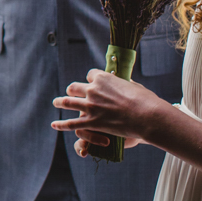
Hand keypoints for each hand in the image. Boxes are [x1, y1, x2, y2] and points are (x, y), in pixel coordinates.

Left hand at [52, 69, 169, 155]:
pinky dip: (61, 125)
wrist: (148, 116)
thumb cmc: (146, 100)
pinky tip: (54, 125)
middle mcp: (93, 90)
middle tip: (71, 93)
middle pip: (74, 87)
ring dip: (60, 102)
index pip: (90, 75)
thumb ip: (125, 84)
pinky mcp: (91, 122)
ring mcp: (90, 106)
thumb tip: (125, 83)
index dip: (92, 80)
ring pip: (68, 102)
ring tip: (56, 102)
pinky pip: (71, 123)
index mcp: (103, 78)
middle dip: (72, 90)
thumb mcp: (134, 86)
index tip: (93, 83)